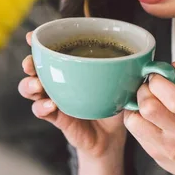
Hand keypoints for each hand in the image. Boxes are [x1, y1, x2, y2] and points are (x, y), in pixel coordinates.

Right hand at [18, 31, 126, 159]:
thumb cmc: (113, 103)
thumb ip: (127, 69)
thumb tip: (145, 56)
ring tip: (38, 86)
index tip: (32, 37)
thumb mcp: (120, 82)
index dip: (37, 43)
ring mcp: (54, 98)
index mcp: (69, 67)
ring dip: (29, 85)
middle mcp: (57, 80)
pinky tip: (50, 105)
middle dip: (29, 63)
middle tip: (31, 63)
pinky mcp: (56, 118)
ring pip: (30, 89)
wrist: (112, 137)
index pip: (50, 51)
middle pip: (33, 68)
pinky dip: (42, 107)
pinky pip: (41, 111)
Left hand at [124, 62, 174, 174]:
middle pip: (150, 107)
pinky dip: (133, 117)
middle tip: (147, 88)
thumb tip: (171, 65)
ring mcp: (168, 146)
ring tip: (143, 101)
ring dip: (135, 105)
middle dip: (143, 91)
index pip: (174, 97)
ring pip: (136, 120)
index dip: (158, 81)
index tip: (155, 76)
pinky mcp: (154, 154)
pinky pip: (134, 131)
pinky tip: (141, 114)